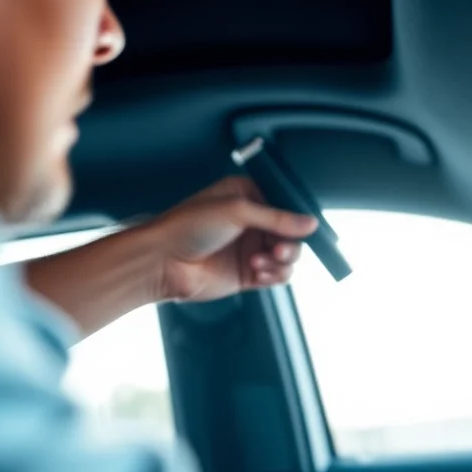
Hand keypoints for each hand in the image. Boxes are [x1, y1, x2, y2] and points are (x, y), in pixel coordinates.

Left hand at [147, 176, 318, 301]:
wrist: (161, 262)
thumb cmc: (188, 226)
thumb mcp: (237, 211)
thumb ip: (278, 217)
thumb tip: (311, 223)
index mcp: (248, 196)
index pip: (286, 203)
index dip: (299, 216)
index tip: (307, 227)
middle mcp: (252, 222)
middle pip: (292, 232)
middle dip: (291, 242)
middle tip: (279, 249)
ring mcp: (250, 248)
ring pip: (288, 256)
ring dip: (282, 260)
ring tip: (262, 261)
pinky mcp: (248, 273)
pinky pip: (277, 275)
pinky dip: (275, 275)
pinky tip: (259, 272)